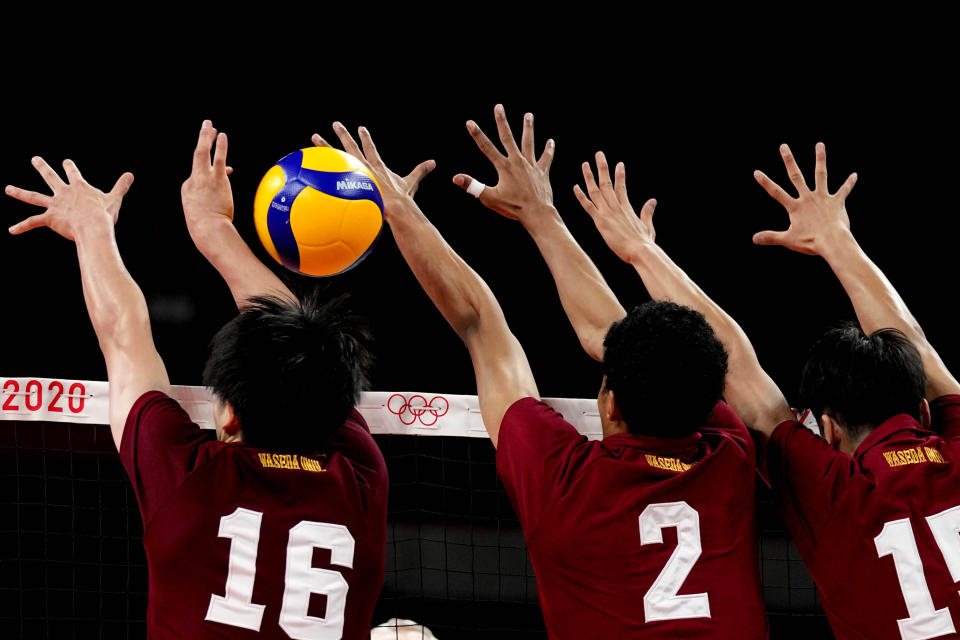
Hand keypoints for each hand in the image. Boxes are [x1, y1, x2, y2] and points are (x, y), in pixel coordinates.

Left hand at [5, 157, 132, 240]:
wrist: (93, 227)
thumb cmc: (104, 214)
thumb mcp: (115, 198)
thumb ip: (121, 186)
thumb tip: (131, 175)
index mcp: (79, 187)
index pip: (73, 173)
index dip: (69, 167)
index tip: (66, 162)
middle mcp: (63, 193)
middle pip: (50, 177)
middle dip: (42, 167)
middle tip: (35, 159)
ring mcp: (54, 205)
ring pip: (33, 197)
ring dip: (19, 192)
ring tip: (8, 189)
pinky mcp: (49, 218)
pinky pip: (33, 222)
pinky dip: (22, 227)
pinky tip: (11, 230)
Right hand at [181, 120, 234, 232]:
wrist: (208, 229)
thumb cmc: (208, 224)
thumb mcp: (205, 210)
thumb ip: (214, 195)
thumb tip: (226, 177)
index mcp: (188, 189)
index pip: (200, 175)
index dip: (212, 172)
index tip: (226, 170)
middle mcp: (194, 180)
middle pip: (196, 155)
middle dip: (201, 139)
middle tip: (205, 125)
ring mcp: (204, 178)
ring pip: (202, 152)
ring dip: (206, 137)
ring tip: (210, 125)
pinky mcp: (217, 179)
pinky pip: (219, 158)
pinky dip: (220, 146)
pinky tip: (222, 135)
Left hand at [311, 122, 433, 219]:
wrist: (394, 207)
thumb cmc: (402, 198)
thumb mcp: (411, 183)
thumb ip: (420, 172)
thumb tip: (433, 163)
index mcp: (377, 166)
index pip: (370, 148)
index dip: (366, 138)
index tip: (360, 128)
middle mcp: (364, 167)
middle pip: (351, 147)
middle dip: (343, 134)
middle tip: (335, 124)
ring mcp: (354, 175)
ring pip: (336, 157)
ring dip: (324, 147)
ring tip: (313, 138)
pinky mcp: (348, 184)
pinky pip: (330, 178)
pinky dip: (320, 175)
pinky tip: (308, 169)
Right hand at [453, 104, 554, 221]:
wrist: (537, 213)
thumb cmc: (513, 208)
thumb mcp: (489, 198)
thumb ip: (472, 186)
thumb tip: (455, 178)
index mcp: (504, 167)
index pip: (486, 147)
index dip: (477, 134)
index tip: (470, 122)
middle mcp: (517, 162)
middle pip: (508, 137)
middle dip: (502, 121)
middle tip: (499, 107)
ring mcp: (531, 165)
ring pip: (529, 142)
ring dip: (528, 128)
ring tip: (529, 115)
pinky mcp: (542, 172)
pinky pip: (546, 158)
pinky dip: (548, 150)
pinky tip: (550, 141)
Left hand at [573, 152, 656, 263]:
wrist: (640, 250)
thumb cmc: (644, 242)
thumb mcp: (647, 224)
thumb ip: (647, 212)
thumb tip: (653, 200)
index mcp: (626, 207)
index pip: (621, 186)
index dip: (620, 175)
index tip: (619, 164)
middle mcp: (616, 206)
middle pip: (607, 183)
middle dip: (603, 167)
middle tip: (599, 154)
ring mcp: (607, 212)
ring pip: (596, 191)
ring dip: (589, 177)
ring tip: (585, 164)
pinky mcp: (600, 221)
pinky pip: (588, 206)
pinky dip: (581, 196)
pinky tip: (575, 187)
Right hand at [753, 143, 856, 254]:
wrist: (833, 241)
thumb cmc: (810, 242)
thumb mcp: (788, 240)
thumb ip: (771, 237)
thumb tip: (754, 239)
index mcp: (795, 207)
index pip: (776, 193)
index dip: (766, 183)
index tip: (757, 172)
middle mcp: (808, 198)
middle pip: (796, 176)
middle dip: (789, 160)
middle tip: (783, 146)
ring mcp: (823, 198)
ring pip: (820, 174)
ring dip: (820, 159)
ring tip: (820, 145)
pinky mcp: (837, 202)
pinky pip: (844, 190)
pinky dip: (849, 183)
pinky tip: (855, 175)